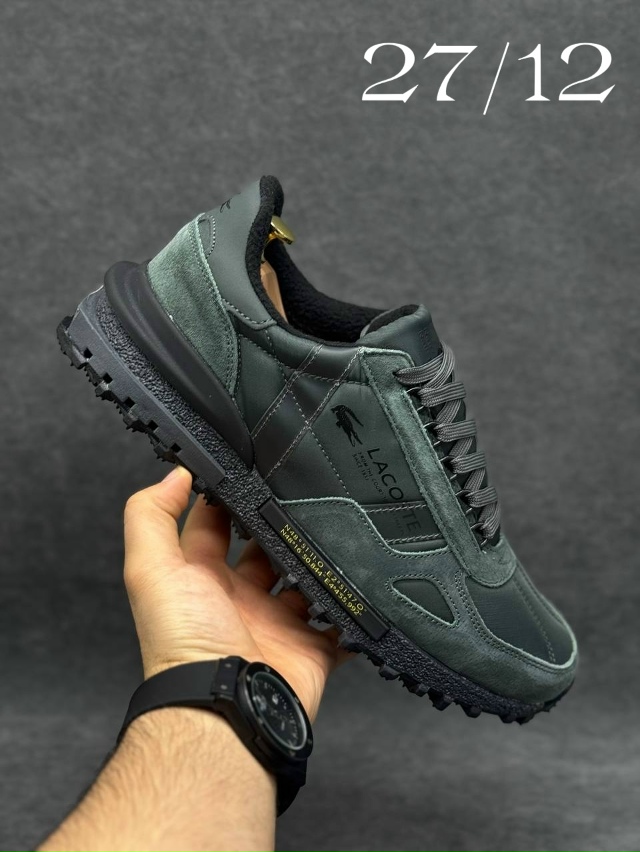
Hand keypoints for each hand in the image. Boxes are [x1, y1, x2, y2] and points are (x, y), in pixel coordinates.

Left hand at [123, 465, 348, 719]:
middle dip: (283, 526)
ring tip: (339, 533)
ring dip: (320, 561)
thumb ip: (151, 517)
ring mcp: (278, 623)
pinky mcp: (311, 647)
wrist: (226, 706)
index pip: (217, 526)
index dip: (231, 498)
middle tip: (306, 498)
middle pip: (267, 549)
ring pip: (306, 581)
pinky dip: (351, 609)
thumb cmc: (183, 642)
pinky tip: (364, 585)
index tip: (254, 470)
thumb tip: (174, 473)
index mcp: (202, 578)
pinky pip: (339, 624)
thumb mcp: (151, 570)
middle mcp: (240, 599)